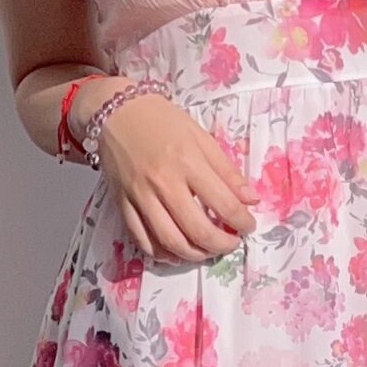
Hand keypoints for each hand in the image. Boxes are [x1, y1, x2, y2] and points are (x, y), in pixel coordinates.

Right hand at [82, 85, 256, 264]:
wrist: (115, 112)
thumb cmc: (161, 121)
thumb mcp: (201, 137)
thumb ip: (226, 170)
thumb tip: (251, 200)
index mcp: (188, 162)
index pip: (224, 204)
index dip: (242, 222)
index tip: (248, 226)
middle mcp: (164, 182)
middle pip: (198, 230)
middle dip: (222, 245)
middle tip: (232, 243)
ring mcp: (140, 196)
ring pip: (171, 241)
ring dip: (195, 255)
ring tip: (208, 251)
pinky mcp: (122, 204)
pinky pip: (142, 239)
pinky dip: (162, 253)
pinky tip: (177, 252)